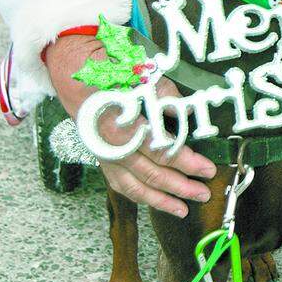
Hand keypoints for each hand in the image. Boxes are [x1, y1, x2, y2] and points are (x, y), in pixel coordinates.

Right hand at [44, 33, 216, 216]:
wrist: (74, 72)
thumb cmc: (110, 73)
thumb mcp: (141, 75)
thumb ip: (166, 96)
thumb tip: (186, 115)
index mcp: (122, 122)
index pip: (160, 150)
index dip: (186, 162)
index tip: (207, 169)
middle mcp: (110, 144)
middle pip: (150, 173)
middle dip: (179, 186)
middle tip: (203, 193)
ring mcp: (104, 154)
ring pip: (133, 185)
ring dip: (160, 200)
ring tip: (183, 209)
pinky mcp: (102, 159)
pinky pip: (120, 184)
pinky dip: (139, 196)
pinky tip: (157, 202)